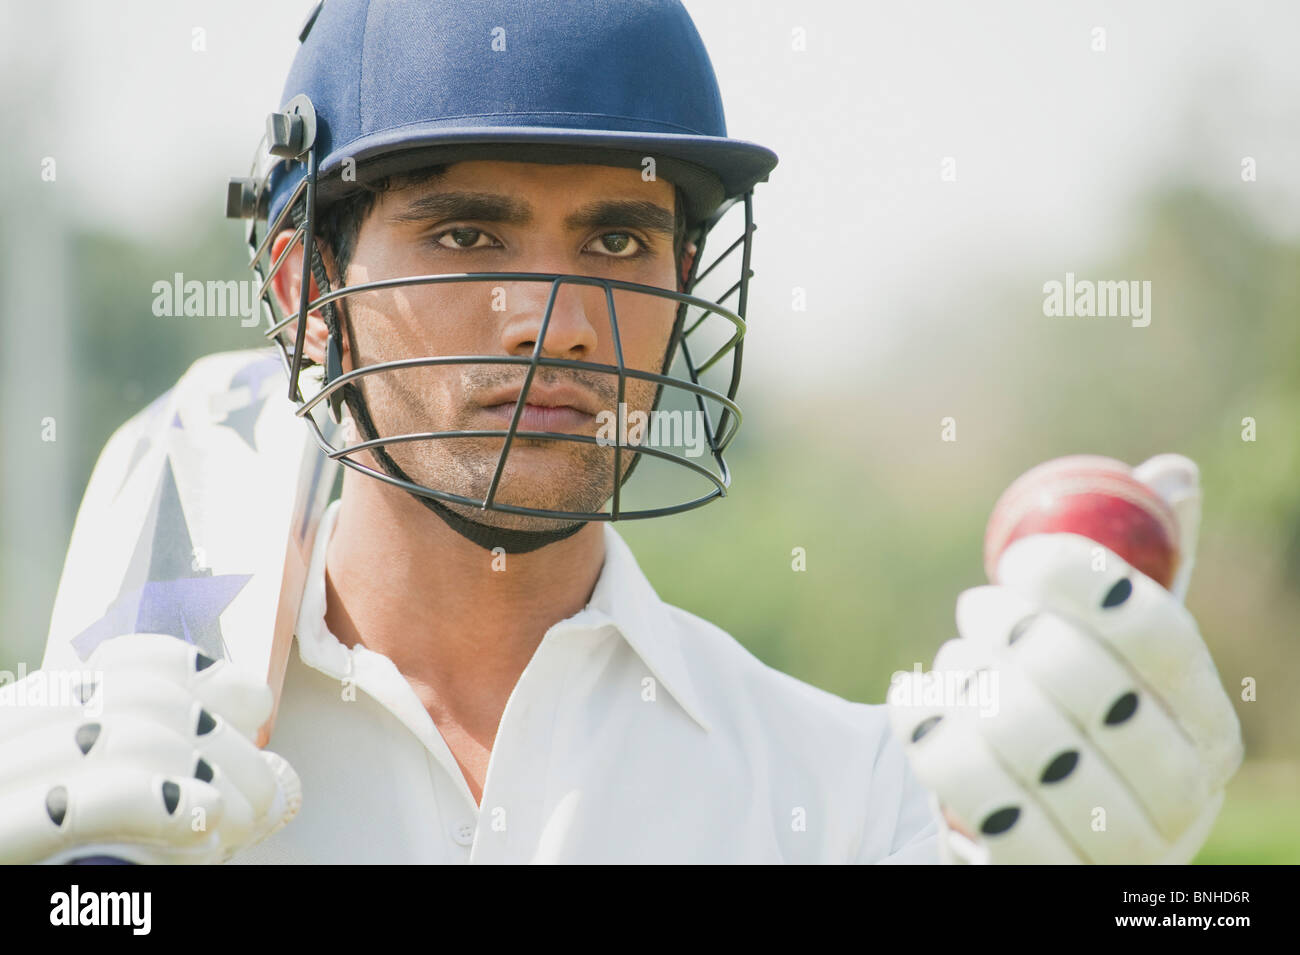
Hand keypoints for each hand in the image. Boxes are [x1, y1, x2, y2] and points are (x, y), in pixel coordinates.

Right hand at [0, 633, 300, 863]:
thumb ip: (181, 770)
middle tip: (265, 796)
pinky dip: (164, 807)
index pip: (125, 662)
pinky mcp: (2, 835)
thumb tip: (271, 757)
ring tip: (242, 821)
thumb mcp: (125, 807)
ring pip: (127, 739)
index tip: (256, 705)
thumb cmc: (80, 862)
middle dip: (224, 743)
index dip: (203, 674)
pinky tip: (204, 826)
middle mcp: (11, 734)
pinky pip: (90, 803)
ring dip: (211, 777)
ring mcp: (2, 782)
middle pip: (141, 698)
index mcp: (37, 717)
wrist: (23, 916)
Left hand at [886, 459, 1242, 863]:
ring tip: (950, 666)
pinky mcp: (1041, 880)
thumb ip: (1133, 572)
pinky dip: (931, 737)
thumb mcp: (1105, 650)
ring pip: (1020, 733)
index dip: (1085, 581)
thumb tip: (1172, 474)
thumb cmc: (1066, 717)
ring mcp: (1114, 851)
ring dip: (965, 680)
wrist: (1016, 823)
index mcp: (1208, 726)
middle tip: (974, 608)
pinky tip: (917, 708)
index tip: (1020, 555)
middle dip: (1009, 628)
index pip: (1158, 633)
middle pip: (1084, 679)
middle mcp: (1181, 799)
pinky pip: (972, 797)